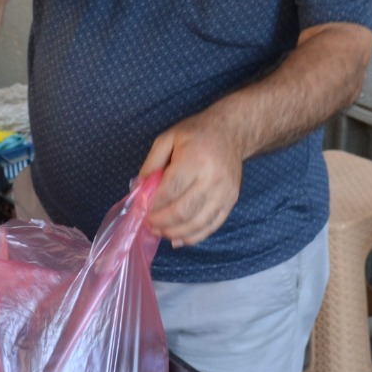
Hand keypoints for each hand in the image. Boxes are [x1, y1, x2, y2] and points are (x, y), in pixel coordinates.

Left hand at [139, 114, 243, 247]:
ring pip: (198, 223)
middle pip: (183, 211)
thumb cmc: (196, 134)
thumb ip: (151, 164)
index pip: (170, 191)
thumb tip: (139, 191)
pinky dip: (195, 237)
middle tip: (150, 225)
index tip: (143, 211)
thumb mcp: (167, 138)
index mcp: (195, 159)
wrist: (231, 132)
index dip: (154, 205)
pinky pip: (212, 225)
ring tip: (162, 232)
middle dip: (162, 222)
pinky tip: (179, 239)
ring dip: (176, 233)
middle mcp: (212, 178)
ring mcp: (225, 192)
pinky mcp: (232, 201)